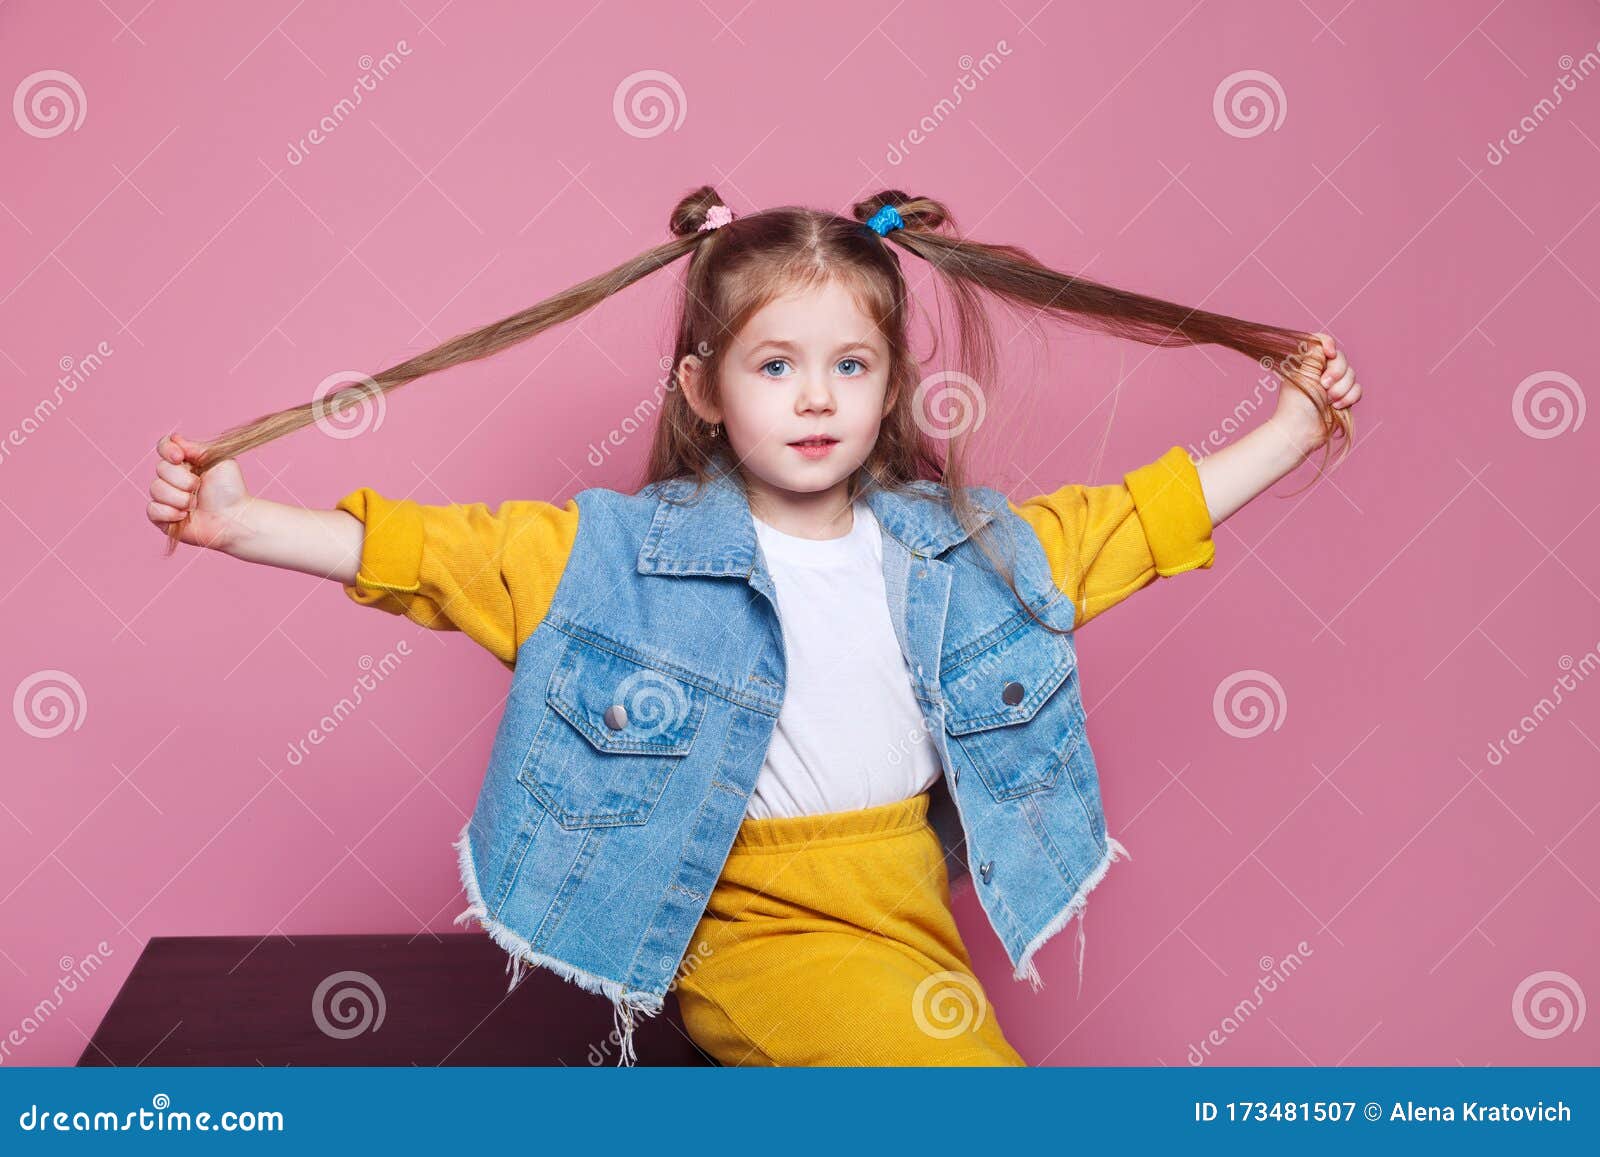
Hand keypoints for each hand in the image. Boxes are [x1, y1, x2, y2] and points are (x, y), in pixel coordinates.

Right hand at [146, 433, 250, 550]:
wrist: (235, 519)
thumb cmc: (231, 491)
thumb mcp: (221, 461)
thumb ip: (197, 448)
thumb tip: (175, 439)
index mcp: (186, 462)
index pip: (164, 447)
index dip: (167, 450)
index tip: (179, 457)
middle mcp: (174, 478)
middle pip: (160, 468)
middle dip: (182, 479)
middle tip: (198, 487)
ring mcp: (167, 498)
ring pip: (156, 489)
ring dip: (179, 498)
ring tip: (195, 504)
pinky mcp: (163, 517)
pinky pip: (152, 509)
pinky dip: (169, 512)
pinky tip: (184, 516)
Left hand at [1271, 332, 1361, 454]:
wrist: (1302, 432)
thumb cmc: (1297, 405)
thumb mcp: (1303, 375)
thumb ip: (1313, 356)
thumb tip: (1320, 342)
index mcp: (1307, 363)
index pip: (1321, 343)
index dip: (1328, 344)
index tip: (1329, 353)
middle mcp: (1320, 372)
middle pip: (1341, 359)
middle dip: (1337, 372)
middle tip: (1324, 386)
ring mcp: (1333, 385)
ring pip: (1351, 375)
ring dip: (1342, 388)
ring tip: (1329, 401)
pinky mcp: (1343, 397)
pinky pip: (1357, 389)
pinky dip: (1349, 397)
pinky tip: (1338, 407)